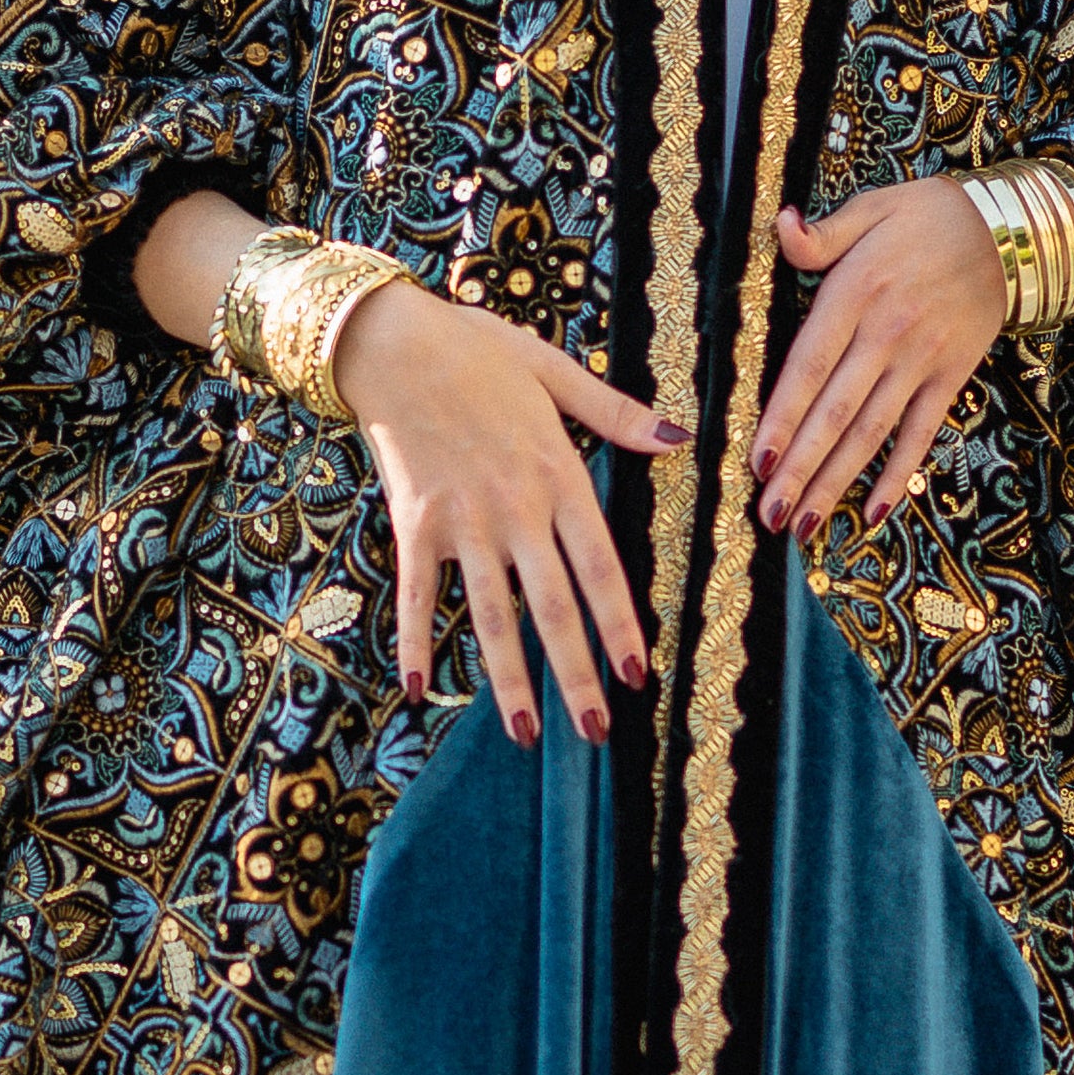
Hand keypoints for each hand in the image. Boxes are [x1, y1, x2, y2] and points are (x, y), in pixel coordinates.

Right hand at [333, 284, 678, 744]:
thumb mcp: (555, 371)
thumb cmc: (478, 350)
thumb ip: (616, 414)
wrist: (393, 341)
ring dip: (507, 678)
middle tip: (596, 730)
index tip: (639, 674)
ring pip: (489, 616)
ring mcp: (461, 523)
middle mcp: (513, 510)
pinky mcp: (414, 525)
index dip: (620, 624)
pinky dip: (414, 642)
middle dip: (576, 673)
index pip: (600, 566)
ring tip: (524, 733)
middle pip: (550, 607)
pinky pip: (416, 596)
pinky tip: (419, 691)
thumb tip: (680, 440)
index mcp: (556, 475)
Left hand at [751, 179, 1009, 537]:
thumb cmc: (928, 217)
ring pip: (871, 432)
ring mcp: (921, 361)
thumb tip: (781, 225)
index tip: (758, 461)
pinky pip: (921, 433)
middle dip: (800, 469)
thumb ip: (821, 234)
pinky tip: (875, 511)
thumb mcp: (871, 208)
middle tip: (771, 515)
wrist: (1008, 229)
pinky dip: (899, 474)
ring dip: (837, 482)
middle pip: (835, 412)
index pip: (809, 365)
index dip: (782, 416)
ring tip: (806, 525)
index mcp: (855, 293)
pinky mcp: (951, 377)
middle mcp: (887, 334)